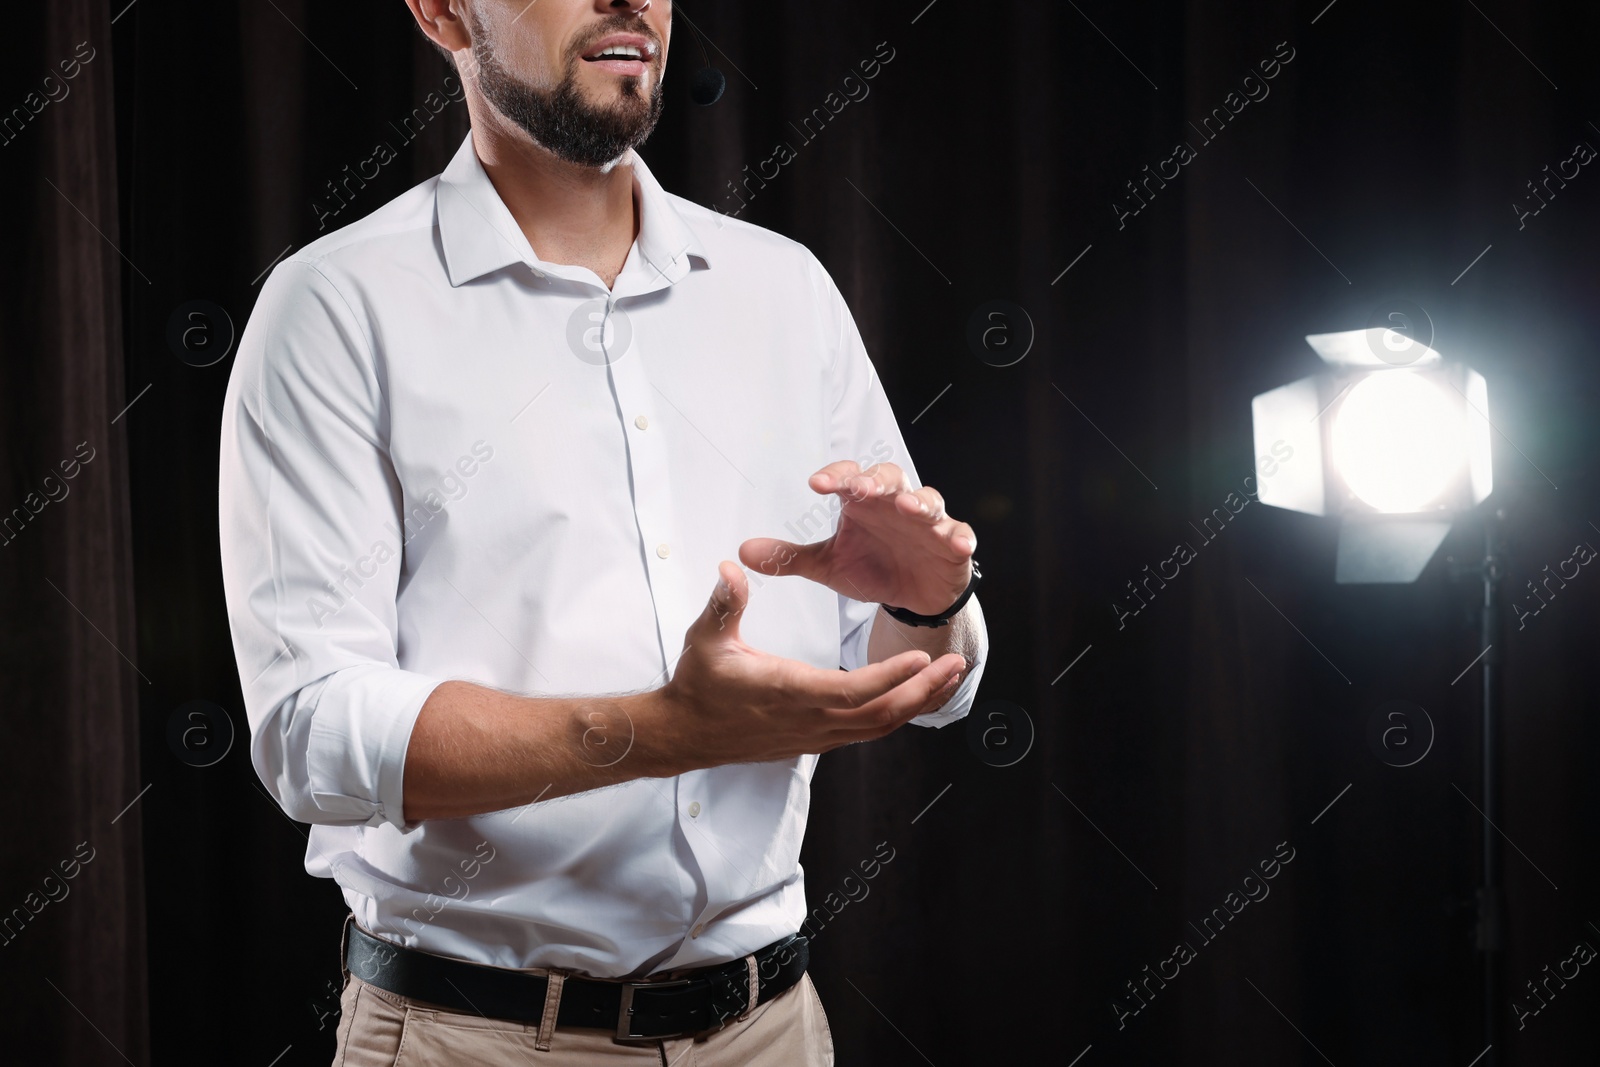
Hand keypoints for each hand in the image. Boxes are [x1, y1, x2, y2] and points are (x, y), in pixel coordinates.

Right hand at [650, 562, 967, 769]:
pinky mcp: (816, 740)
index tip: (922, 656)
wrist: (686, 732)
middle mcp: (810, 720)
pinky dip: (897, 713)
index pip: (854, 690)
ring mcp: (816, 735)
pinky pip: (867, 731)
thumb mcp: (706, 639)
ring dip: (918, 702)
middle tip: (955, 663)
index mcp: (790, 691)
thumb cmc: (699, 685)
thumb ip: (725, 603)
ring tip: (947, 676)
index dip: (892, 676)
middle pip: (882, 714)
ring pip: (880, 726)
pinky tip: (914, 696)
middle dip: (924, 690)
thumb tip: (731, 568)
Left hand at [738, 460, 975, 615]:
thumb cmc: (872, 567)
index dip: (836, 477)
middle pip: (890, 479)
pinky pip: (961, 535)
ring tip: (908, 509)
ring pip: (927, 501)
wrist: (910, 595)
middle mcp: (896, 504)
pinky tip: (958, 544)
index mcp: (864, 503)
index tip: (816, 485)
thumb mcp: (828, 565)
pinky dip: (960, 537)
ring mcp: (928, 523)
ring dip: (919, 503)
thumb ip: (790, 557)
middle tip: (861, 488)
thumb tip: (743, 552)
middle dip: (877, 482)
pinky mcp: (953, 544)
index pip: (849, 478)